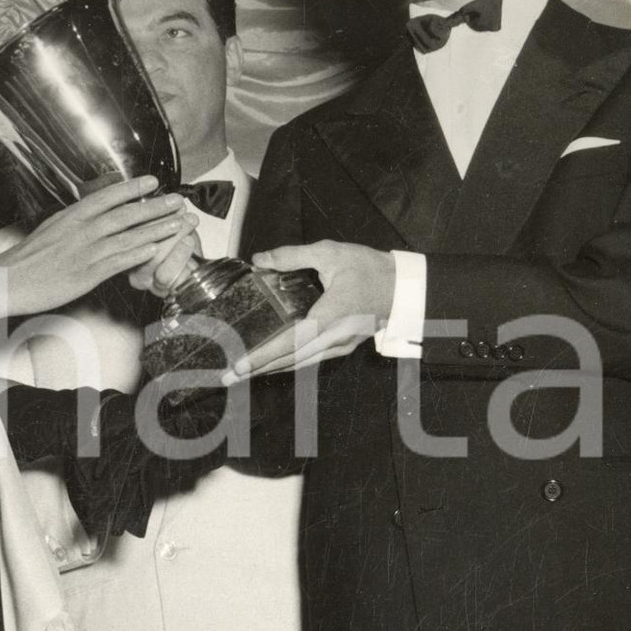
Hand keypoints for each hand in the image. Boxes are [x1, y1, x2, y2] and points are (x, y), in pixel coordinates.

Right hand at [0, 176, 197, 315]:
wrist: (9, 280)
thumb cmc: (28, 259)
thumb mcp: (51, 230)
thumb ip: (73, 222)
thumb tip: (90, 214)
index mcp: (72, 216)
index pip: (107, 197)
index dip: (132, 188)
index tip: (152, 181)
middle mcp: (81, 230)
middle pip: (125, 214)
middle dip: (154, 207)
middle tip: (178, 200)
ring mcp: (85, 252)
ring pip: (127, 237)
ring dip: (155, 229)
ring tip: (177, 223)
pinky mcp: (87, 274)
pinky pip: (118, 262)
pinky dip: (138, 254)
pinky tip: (155, 250)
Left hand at [223, 241, 394, 379]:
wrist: (403, 287)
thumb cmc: (369, 269)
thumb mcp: (331, 254)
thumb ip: (292, 256)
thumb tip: (260, 258)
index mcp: (329, 317)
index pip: (290, 342)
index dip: (263, 356)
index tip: (240, 365)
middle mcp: (333, 339)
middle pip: (290, 361)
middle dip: (257, 370)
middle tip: (228, 377)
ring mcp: (339, 347)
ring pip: (299, 364)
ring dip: (269, 370)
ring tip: (243, 374)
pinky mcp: (342, 347)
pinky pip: (309, 361)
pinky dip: (287, 364)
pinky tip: (272, 365)